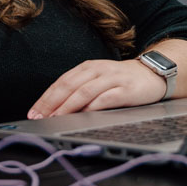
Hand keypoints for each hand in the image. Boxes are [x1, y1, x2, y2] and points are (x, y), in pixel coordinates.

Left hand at [27, 59, 167, 119]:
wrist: (153, 74)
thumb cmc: (120, 81)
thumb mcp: (97, 80)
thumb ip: (79, 90)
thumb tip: (54, 110)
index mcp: (87, 68)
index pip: (61, 82)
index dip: (46, 98)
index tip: (34, 112)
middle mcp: (98, 70)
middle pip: (69, 86)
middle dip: (52, 103)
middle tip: (40, 117)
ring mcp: (112, 79)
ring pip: (85, 91)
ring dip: (68, 106)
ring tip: (56, 118)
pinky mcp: (127, 89)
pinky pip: (107, 97)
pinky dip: (94, 106)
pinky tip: (83, 115)